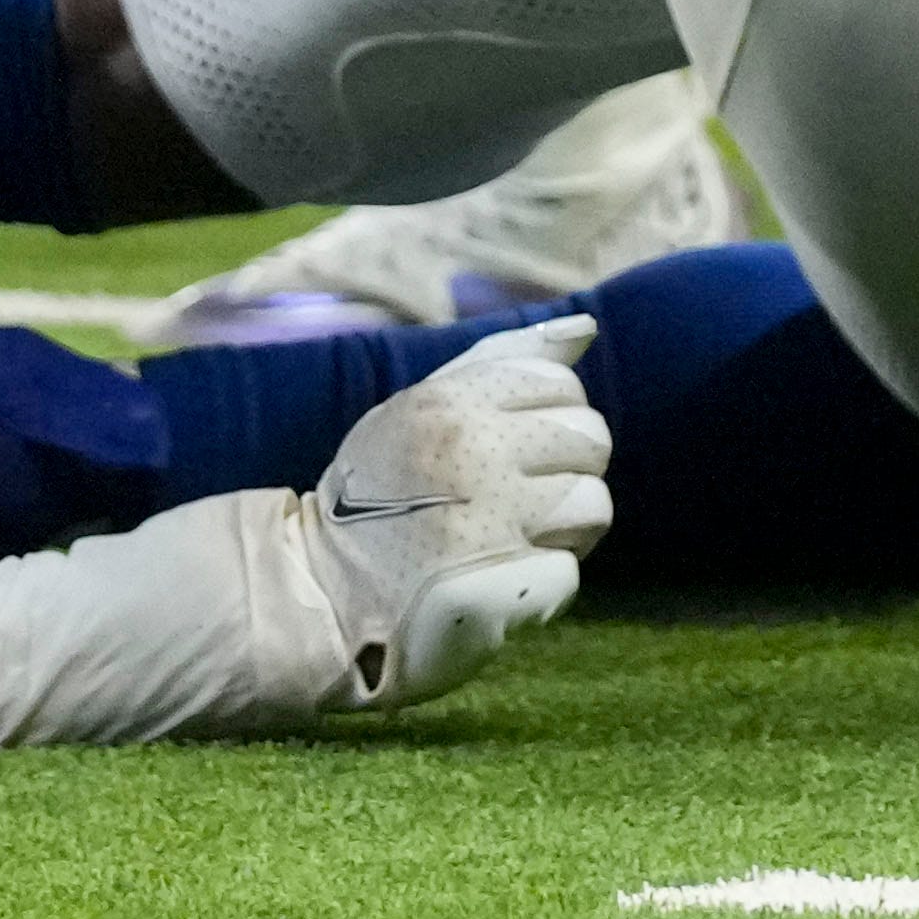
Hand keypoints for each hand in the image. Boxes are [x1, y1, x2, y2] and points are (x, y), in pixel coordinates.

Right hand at [306, 314, 610, 710]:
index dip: (552, 416)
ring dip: (567, 527)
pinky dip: (544, 580)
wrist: (323, 590)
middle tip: (522, 497)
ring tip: (520, 539)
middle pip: (591, 439)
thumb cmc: (378, 492)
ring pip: (595, 504)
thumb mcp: (419, 406)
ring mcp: (489, 524)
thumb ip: (500, 361)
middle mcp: (473, 453)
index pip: (561, 384)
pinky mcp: (500, 591)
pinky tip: (504, 582)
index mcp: (451, 403)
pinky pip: (568, 570)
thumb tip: (585, 327)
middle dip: (568, 467)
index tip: (518, 448)